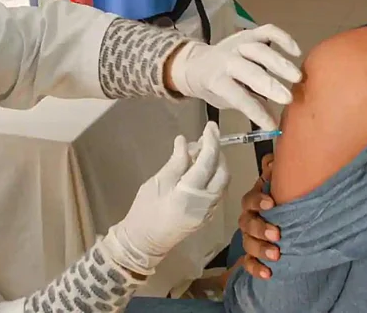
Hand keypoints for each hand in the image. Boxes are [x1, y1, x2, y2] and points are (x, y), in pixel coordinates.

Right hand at [102, 122, 229, 274]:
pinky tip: (200, 170)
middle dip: (218, 152)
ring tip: (200, 152)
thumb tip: (186, 141)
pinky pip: (218, 191)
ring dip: (217, 164)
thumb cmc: (145, 210)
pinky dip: (214, 176)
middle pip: (222, 172)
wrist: (144, 241)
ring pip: (223, 182)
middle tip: (205, 139)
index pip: (208, 162)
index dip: (211, 141)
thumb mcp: (157, 182)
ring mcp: (208, 212)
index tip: (210, 126)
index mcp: (189, 194)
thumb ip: (175, 162)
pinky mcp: (207, 216)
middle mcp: (204, 203)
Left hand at [168, 25, 301, 129]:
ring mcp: (237, 44)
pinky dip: (283, 38)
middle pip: (248, 70)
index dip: (255, 111)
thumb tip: (273, 123)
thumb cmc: (214, 86)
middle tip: (288, 98)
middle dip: (269, 84)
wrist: (196, 62)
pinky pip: (267, 31)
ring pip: (259, 50)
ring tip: (297, 77)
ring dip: (279, 63)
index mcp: (216, 80)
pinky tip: (296, 52)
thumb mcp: (225, 100)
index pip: (237, 96)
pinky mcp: (248, 34)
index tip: (272, 125)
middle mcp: (226, 59)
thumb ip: (249, 106)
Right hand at [238, 154, 280, 279]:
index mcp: (255, 202)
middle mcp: (249, 219)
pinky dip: (256, 268)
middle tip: (277, 234)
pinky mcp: (254, 256)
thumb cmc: (283, 199)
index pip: (250, 200)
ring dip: (260, 249)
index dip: (257, 201)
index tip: (271, 203)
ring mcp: (250, 238)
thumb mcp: (282, 182)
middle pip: (247, 223)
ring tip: (276, 255)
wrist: (289, 221)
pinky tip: (268, 274)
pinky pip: (249, 263)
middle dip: (261, 229)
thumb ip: (277, 169)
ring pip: (248, 244)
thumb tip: (273, 161)